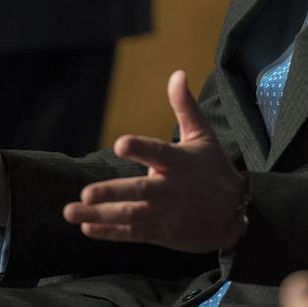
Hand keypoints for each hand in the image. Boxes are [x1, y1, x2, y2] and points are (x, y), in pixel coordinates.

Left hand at [63, 70, 245, 251]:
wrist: (235, 214)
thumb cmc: (215, 169)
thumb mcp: (204, 135)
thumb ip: (185, 106)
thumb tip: (177, 73)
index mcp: (180, 162)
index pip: (158, 152)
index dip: (140, 148)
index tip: (120, 144)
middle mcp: (172, 188)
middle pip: (139, 191)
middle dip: (112, 193)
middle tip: (86, 193)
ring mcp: (167, 213)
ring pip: (131, 215)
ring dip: (101, 215)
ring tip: (72, 212)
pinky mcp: (163, 232)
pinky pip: (134, 233)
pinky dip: (111, 232)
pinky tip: (89, 227)